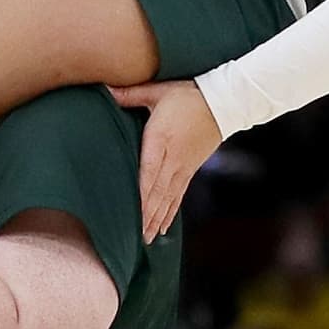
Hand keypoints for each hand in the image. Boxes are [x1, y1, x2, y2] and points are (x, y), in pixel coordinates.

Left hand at [111, 79, 220, 239]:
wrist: (223, 102)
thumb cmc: (188, 94)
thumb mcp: (159, 91)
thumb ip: (131, 94)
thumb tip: (105, 89)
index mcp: (161, 139)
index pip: (149, 171)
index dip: (142, 194)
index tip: (134, 213)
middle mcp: (172, 158)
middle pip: (157, 191)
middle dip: (146, 215)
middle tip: (135, 237)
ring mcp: (183, 167)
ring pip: (167, 198)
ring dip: (156, 219)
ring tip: (146, 239)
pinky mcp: (190, 170)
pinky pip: (178, 196)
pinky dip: (170, 213)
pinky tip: (162, 228)